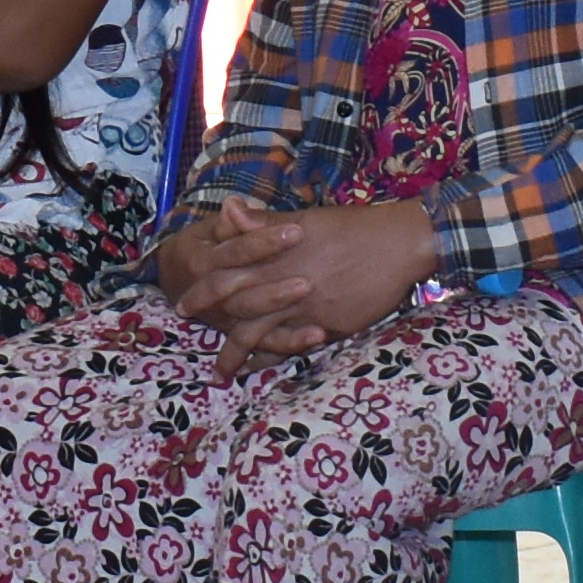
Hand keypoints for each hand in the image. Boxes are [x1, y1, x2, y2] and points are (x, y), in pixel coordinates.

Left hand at [166, 192, 436, 365]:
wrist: (398, 245)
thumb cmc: (353, 228)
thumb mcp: (304, 220)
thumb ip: (264, 223)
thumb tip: (229, 209)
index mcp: (275, 253)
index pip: (227, 273)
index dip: (203, 290)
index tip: (184, 302)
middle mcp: (283, 281)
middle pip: (235, 307)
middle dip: (211, 323)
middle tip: (191, 336)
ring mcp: (304, 307)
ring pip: (260, 334)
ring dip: (237, 354)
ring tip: (221, 372)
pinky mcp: (326, 326)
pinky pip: (291, 348)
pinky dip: (273, 359)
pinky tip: (262, 368)